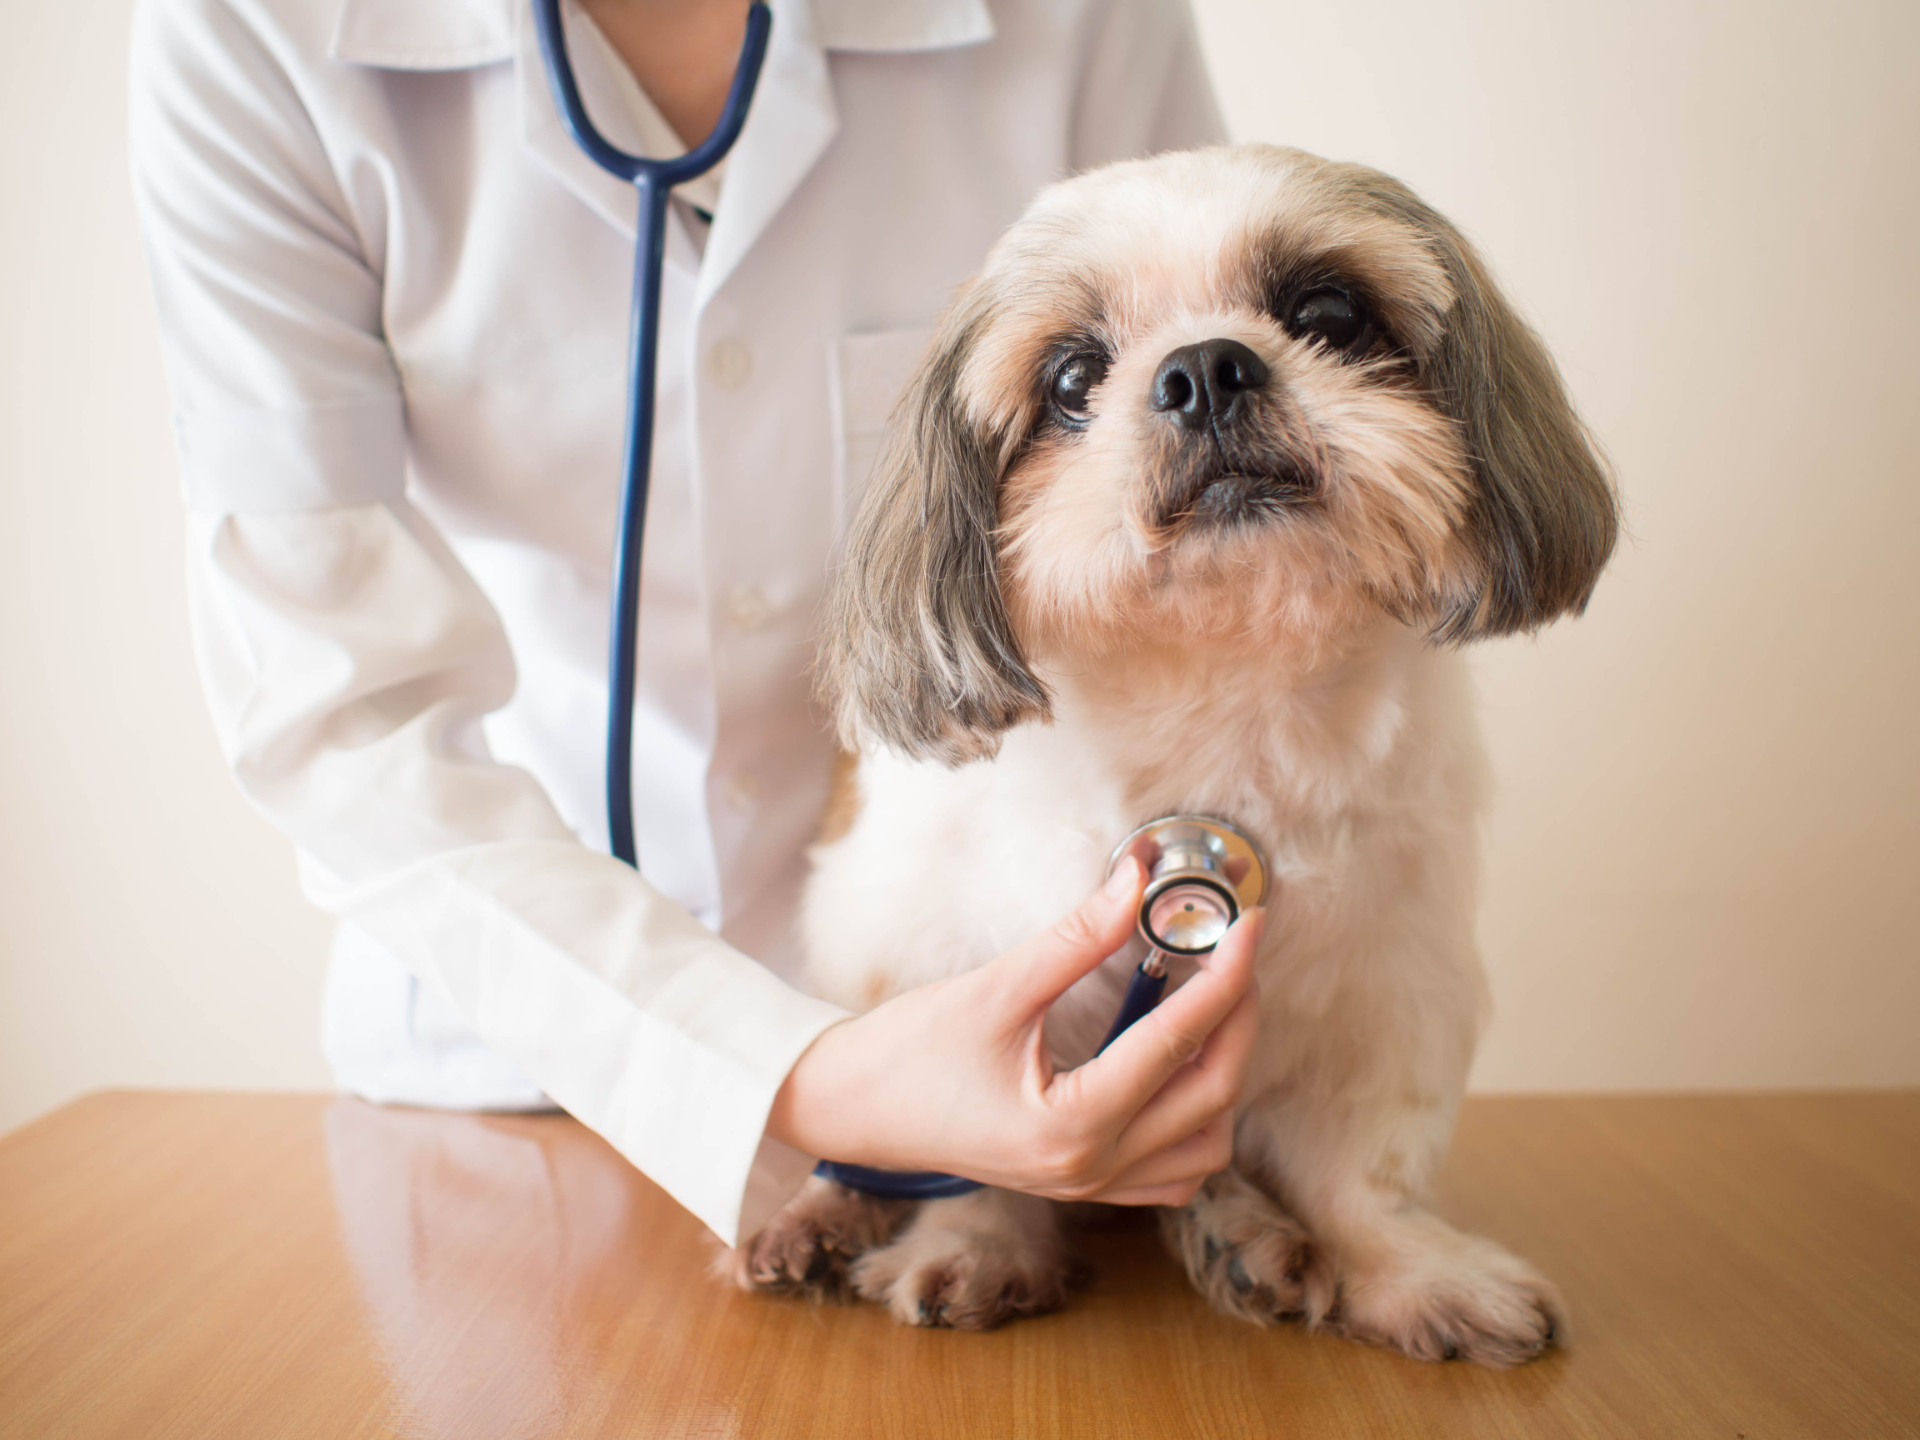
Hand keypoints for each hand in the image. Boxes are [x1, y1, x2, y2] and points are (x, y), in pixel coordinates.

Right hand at [766, 856, 1262, 1206]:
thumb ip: (1075, 938)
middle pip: (1213, 1096)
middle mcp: (1090, 1169)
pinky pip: (1174, 1173)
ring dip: (1224, 1075)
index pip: (1179, 1044)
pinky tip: (1179, 1067)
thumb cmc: (909, 1051)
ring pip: (1205, 1146)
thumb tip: (1137, 880)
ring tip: (1209, 1005)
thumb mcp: (995, 988)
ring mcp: (1090, 1187)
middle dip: (1237, 1018)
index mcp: (1072, 1126)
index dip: (1226, 976)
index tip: (1248, 924)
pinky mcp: (1081, 1185)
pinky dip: (1197, 1123)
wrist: (851, 1109)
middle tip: (1238, 953)